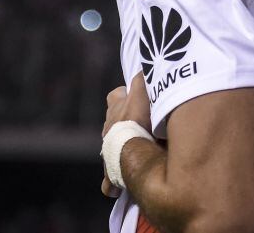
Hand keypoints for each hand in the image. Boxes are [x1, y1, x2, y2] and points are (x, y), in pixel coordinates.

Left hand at [101, 75, 151, 196]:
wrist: (129, 145)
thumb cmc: (139, 118)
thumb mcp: (144, 91)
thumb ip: (144, 77)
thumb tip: (145, 64)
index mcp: (117, 108)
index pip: (116, 96)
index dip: (126, 95)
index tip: (135, 96)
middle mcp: (109, 127)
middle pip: (112, 121)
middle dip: (123, 124)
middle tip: (141, 128)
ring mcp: (108, 148)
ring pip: (111, 147)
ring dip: (121, 149)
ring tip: (136, 155)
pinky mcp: (110, 170)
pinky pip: (107, 182)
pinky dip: (111, 184)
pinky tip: (116, 190)